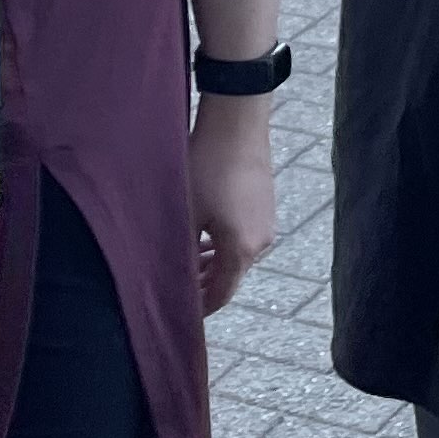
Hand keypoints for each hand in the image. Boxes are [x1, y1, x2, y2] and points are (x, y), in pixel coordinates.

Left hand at [188, 95, 279, 312]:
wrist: (237, 122)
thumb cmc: (207, 167)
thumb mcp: (187, 214)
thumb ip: (182, 251)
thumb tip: (171, 277)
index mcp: (242, 250)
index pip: (221, 295)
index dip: (200, 308)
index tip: (180, 314)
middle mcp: (261, 242)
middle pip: (231, 277)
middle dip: (203, 285)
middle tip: (176, 289)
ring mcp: (267, 223)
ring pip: (236, 256)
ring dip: (212, 263)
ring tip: (186, 264)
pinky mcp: (265, 205)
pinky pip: (243, 237)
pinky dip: (223, 244)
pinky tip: (203, 237)